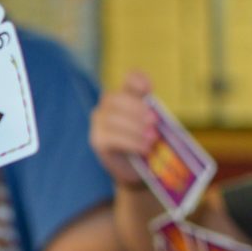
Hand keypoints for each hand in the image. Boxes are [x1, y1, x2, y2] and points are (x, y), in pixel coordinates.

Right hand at [89, 71, 155, 186]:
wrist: (136, 171)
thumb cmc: (146, 145)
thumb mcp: (154, 127)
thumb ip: (154, 114)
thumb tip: (154, 109)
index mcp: (126, 98)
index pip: (130, 79)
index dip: (138, 80)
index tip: (149, 89)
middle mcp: (107, 107)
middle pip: (115, 98)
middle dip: (135, 109)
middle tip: (154, 122)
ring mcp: (98, 123)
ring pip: (112, 118)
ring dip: (135, 128)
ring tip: (152, 139)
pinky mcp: (97, 141)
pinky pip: (111, 137)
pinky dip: (130, 142)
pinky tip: (143, 148)